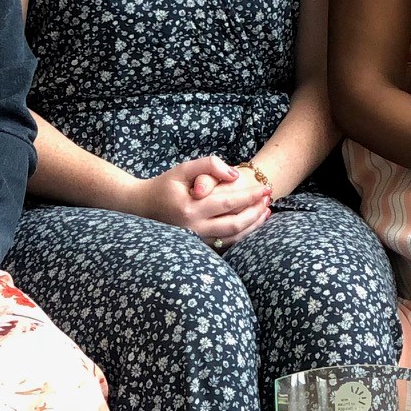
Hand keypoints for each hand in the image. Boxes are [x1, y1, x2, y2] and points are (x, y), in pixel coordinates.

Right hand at [132, 154, 271, 244]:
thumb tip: (234, 175)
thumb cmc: (163, 186)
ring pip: (233, 237)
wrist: (141, 208)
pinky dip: (243, 234)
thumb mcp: (182, 169)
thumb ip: (208, 165)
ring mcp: (195, 240)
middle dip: (256, 211)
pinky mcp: (197, 246)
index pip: (229, 202)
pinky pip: (226, 243)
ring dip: (253, 225)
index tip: (265, 188)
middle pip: (235, 223)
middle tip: (269, 198)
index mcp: (190, 208)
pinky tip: (253, 224)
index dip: (250, 195)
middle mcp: (194, 228)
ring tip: (266, 210)